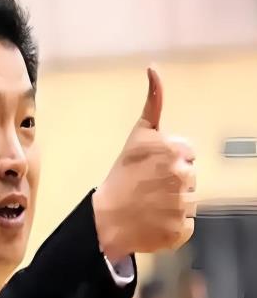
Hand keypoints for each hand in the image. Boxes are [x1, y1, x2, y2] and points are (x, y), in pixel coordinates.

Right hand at [92, 68, 195, 261]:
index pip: (188, 154)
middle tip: (147, 187)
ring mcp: (182, 205)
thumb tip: (153, 67)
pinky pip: (187, 223)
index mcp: (173, 151)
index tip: (149, 169)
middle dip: (173, 180)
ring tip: (150, 204)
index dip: (169, 160)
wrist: (106, 219)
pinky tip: (154, 219)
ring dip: (174, 202)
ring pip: (190, 200)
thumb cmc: (120, 177)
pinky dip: (173, 224)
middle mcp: (182, 176)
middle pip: (191, 176)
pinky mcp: (182, 230)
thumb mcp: (137, 136)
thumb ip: (153, 103)